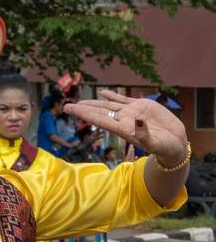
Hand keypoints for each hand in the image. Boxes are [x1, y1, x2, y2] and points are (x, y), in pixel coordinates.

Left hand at [64, 90, 186, 166]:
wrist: (175, 144)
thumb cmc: (165, 148)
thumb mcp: (156, 143)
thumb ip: (145, 135)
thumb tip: (137, 122)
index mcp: (124, 129)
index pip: (100, 120)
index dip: (85, 114)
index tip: (70, 110)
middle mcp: (124, 121)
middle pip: (99, 112)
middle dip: (83, 109)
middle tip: (66, 106)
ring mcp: (132, 113)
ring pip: (109, 106)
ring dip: (94, 103)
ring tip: (79, 101)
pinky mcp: (141, 107)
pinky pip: (124, 100)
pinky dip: (113, 96)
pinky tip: (103, 93)